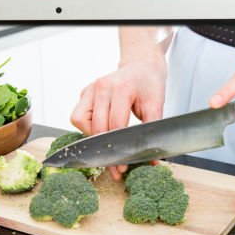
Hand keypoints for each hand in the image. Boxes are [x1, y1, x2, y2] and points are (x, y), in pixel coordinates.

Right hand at [71, 58, 166, 179]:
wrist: (141, 65)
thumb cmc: (149, 85)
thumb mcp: (157, 106)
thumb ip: (151, 133)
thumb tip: (151, 161)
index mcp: (122, 88)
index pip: (115, 125)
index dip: (120, 149)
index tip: (123, 167)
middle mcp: (102, 86)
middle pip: (97, 127)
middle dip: (106, 151)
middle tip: (115, 169)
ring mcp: (90, 88)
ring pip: (80, 121)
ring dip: (93, 137)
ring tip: (108, 144)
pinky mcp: (84, 92)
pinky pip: (77, 116)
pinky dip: (87, 127)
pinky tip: (101, 129)